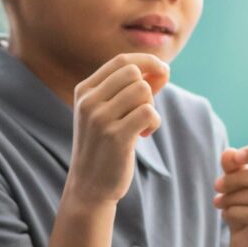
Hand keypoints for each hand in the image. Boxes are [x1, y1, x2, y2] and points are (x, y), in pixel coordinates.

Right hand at [65, 53, 167, 212]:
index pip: (121, 61)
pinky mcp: (115, 137)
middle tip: (146, 110)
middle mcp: (89, 101)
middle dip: (149, 88)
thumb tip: (162, 70)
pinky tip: (145, 134)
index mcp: (84, 91)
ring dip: (151, 107)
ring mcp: (100, 118)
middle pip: (134, 73)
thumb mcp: (109, 113)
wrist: (89, 186)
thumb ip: (132, 90)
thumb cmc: (104, 147)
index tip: (163, 71)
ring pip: (143, 90)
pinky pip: (148, 112)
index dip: (147, 61)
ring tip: (142, 126)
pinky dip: (154, 122)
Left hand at [216, 144, 247, 246]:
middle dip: (237, 178)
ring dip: (233, 196)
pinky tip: (226, 214)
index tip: (235, 158)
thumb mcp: (238, 184)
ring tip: (219, 201)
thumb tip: (228, 154)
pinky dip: (235, 212)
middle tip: (217, 185)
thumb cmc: (247, 208)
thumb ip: (234, 167)